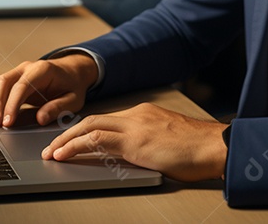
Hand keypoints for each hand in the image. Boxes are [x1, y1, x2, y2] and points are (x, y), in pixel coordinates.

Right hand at [0, 54, 97, 126]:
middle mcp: (25, 68)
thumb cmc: (71, 86)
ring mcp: (14, 72)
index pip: (21, 85)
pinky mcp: (8, 80)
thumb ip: (59, 107)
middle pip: (2, 82)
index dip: (12, 104)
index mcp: (42, 70)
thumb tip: (41, 118)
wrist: (70, 73)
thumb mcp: (74, 99)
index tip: (7, 122)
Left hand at [42, 102, 226, 181]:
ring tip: (52, 153)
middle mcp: (137, 115)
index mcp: (144, 113)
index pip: (106, 120)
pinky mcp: (135, 142)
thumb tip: (136, 155)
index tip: (70, 140)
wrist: (215, 147)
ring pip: (90, 128)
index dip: (85, 130)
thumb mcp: (168, 141)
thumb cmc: (198, 149)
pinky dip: (76, 147)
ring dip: (66, 141)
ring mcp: (135, 127)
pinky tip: (65, 155)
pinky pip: (97, 141)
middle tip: (52, 147)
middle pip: (92, 120)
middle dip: (68, 133)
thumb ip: (149, 142)